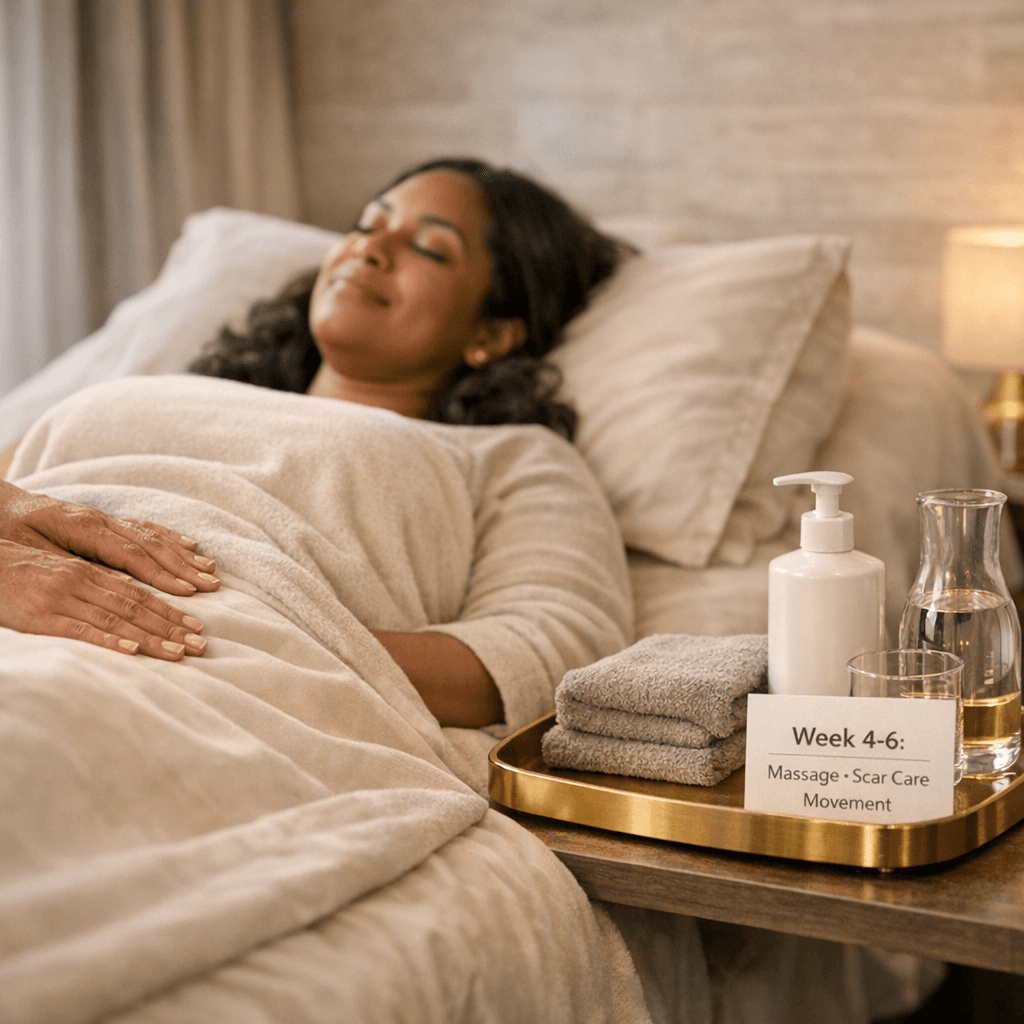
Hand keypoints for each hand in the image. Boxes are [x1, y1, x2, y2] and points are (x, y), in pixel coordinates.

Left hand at [0, 481, 219, 596]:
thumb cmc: (8, 534)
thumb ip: (73, 567)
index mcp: (84, 528)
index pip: (133, 555)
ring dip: (184, 556)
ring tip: (211, 572)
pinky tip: (189, 546)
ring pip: (153, 537)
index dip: (162, 575)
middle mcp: (101, 520)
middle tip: (212, 587)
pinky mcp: (105, 520)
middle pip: (152, 547)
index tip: (188, 593)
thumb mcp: (33, 555)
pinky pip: (144, 528)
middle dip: (184, 569)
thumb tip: (112, 584)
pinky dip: (170, 538)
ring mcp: (105, 518)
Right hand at [0, 539, 208, 659]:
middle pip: (137, 606)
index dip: (171, 610)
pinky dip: (109, 639)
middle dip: (173, 627)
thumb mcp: (62, 572)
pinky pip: (81, 629)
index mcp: (90, 572)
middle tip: (202, 645)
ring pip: (117, 618)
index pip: (140, 593)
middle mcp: (83, 581)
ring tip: (179, 653)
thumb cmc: (19, 573)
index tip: (198, 627)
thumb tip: (130, 598)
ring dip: (151, 638)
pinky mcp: (41, 616)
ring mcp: (63, 598)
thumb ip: (96, 583)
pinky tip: (132, 650)